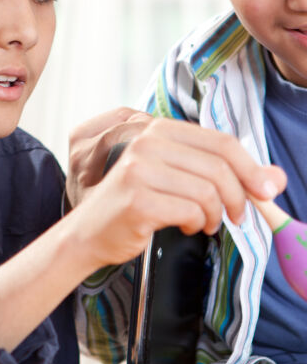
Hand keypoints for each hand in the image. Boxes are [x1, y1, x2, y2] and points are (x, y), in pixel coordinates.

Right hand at [65, 114, 286, 268]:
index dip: (250, 167)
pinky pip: (190, 210)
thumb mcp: (176, 179)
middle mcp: (146, 144)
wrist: (90, 232)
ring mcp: (138, 170)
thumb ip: (221, 173)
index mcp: (157, 130)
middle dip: (238, 197)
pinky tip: (186, 226)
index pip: (220, 141)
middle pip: (218, 167)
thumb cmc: (134, 203)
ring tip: (205, 222)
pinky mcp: (137, 198)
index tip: (265, 191)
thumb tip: (274, 179)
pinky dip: (196, 223)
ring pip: (207, 191)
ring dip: (215, 214)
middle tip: (236, 216)